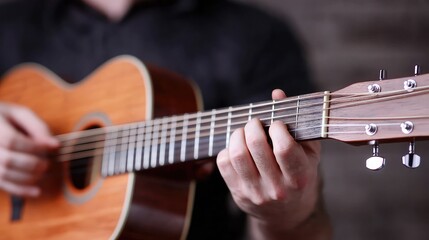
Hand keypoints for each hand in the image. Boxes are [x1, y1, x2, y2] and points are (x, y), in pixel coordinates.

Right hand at [0, 103, 58, 196]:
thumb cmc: (4, 117)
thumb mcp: (19, 113)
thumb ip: (37, 126)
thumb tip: (54, 144)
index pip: (12, 141)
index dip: (35, 147)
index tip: (53, 147)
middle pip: (8, 160)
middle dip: (33, 164)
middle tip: (48, 163)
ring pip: (4, 174)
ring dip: (28, 177)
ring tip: (43, 172)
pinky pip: (2, 185)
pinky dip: (20, 190)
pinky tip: (37, 191)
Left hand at [217, 90, 322, 238]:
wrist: (287, 213)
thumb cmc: (300, 175)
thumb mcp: (308, 152)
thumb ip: (297, 122)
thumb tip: (277, 93)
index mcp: (299, 177)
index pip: (284, 148)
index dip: (277, 128)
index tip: (276, 123)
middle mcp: (277, 188)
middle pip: (256, 147)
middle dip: (253, 126)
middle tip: (255, 122)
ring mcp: (256, 193)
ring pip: (237, 155)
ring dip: (237, 135)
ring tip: (244, 131)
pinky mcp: (238, 194)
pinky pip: (224, 164)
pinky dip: (227, 149)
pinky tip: (237, 147)